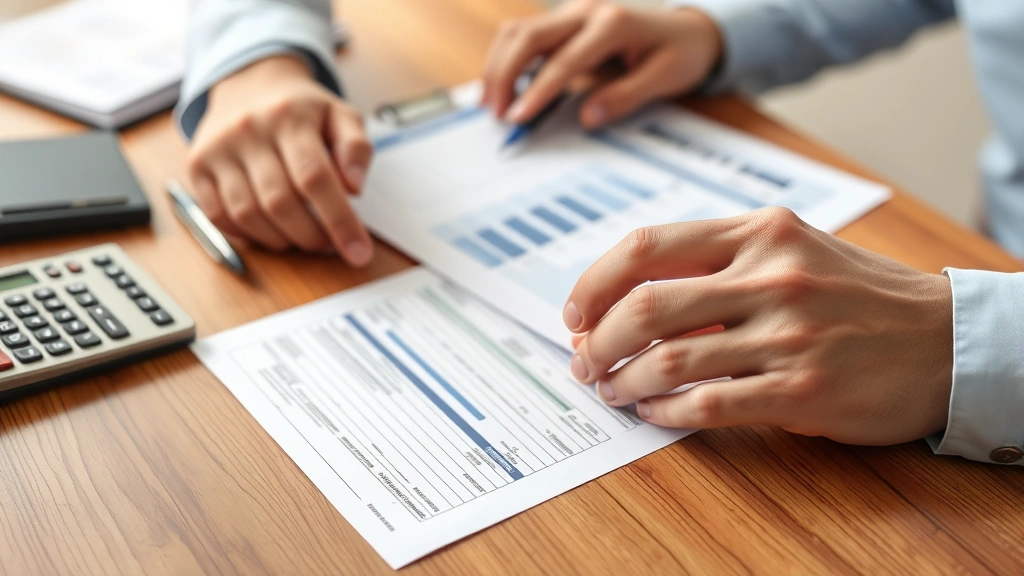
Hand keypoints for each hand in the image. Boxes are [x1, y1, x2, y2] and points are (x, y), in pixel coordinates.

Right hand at [186, 55, 373, 266]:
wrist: (251, 83)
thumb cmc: (303, 110)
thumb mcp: (341, 115)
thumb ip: (356, 148)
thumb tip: (354, 187)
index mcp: (290, 116)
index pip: (315, 177)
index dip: (339, 221)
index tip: (358, 252)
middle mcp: (249, 130)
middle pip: (280, 202)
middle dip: (311, 236)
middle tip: (330, 245)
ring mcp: (218, 149)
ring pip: (247, 214)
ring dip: (281, 240)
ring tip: (303, 238)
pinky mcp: (197, 166)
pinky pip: (218, 215)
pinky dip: (248, 235)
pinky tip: (271, 232)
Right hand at [481, 0, 721, 127]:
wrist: (690, 30)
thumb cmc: (681, 54)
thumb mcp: (665, 79)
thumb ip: (625, 97)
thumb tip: (587, 117)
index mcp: (613, 23)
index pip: (563, 61)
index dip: (536, 91)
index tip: (516, 118)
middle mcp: (587, 10)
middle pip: (528, 36)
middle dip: (503, 74)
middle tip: (496, 114)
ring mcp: (573, 12)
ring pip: (518, 30)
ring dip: (498, 65)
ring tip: (491, 103)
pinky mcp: (565, 22)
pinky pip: (525, 35)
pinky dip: (507, 59)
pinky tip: (503, 87)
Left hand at [564, 208, 953, 444]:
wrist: (945, 339)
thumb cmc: (856, 294)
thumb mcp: (793, 249)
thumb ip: (719, 260)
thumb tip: (629, 293)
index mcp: (760, 233)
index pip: (646, 246)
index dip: (595, 282)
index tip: (574, 312)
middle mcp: (771, 277)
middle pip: (645, 307)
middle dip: (596, 341)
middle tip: (584, 361)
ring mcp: (788, 335)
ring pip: (668, 361)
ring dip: (623, 382)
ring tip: (613, 390)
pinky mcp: (803, 391)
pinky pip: (707, 405)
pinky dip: (665, 413)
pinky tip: (655, 413)